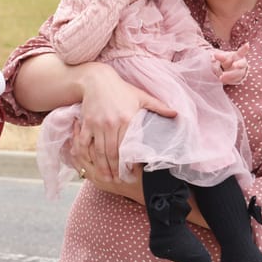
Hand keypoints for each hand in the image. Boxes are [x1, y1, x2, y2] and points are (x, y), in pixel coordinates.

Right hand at [72, 63, 176, 181]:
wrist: (97, 79)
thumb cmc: (121, 89)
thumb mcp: (141, 96)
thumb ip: (159, 107)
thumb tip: (177, 114)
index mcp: (127, 119)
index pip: (127, 147)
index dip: (128, 162)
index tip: (131, 174)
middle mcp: (111, 124)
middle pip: (112, 153)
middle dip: (115, 170)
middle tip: (118, 181)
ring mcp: (97, 124)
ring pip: (99, 151)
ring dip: (102, 167)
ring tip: (106, 177)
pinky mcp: (86, 123)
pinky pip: (84, 142)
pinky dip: (86, 154)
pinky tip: (90, 162)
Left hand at [212, 43, 249, 84]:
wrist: (230, 69)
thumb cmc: (228, 60)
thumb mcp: (224, 57)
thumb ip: (220, 56)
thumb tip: (214, 55)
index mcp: (238, 55)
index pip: (242, 51)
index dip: (245, 48)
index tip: (247, 44)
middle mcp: (241, 63)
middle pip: (242, 64)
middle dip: (239, 64)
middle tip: (234, 65)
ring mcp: (241, 71)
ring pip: (237, 73)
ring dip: (230, 75)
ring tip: (221, 77)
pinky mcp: (238, 78)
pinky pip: (234, 80)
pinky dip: (228, 80)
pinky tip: (222, 80)